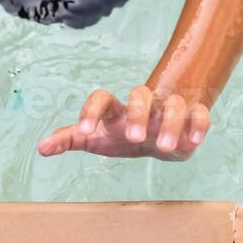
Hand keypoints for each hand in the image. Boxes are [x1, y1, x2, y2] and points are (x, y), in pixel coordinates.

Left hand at [37, 87, 210, 161]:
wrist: (159, 133)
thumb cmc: (122, 134)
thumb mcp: (97, 139)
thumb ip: (70, 140)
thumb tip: (41, 148)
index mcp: (118, 110)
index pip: (102, 98)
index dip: (90, 111)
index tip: (83, 133)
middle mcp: (144, 105)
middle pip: (140, 93)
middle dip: (138, 113)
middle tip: (133, 138)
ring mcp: (169, 109)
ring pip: (173, 104)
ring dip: (170, 123)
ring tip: (164, 147)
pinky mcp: (193, 118)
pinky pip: (200, 113)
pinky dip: (199, 125)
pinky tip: (193, 142)